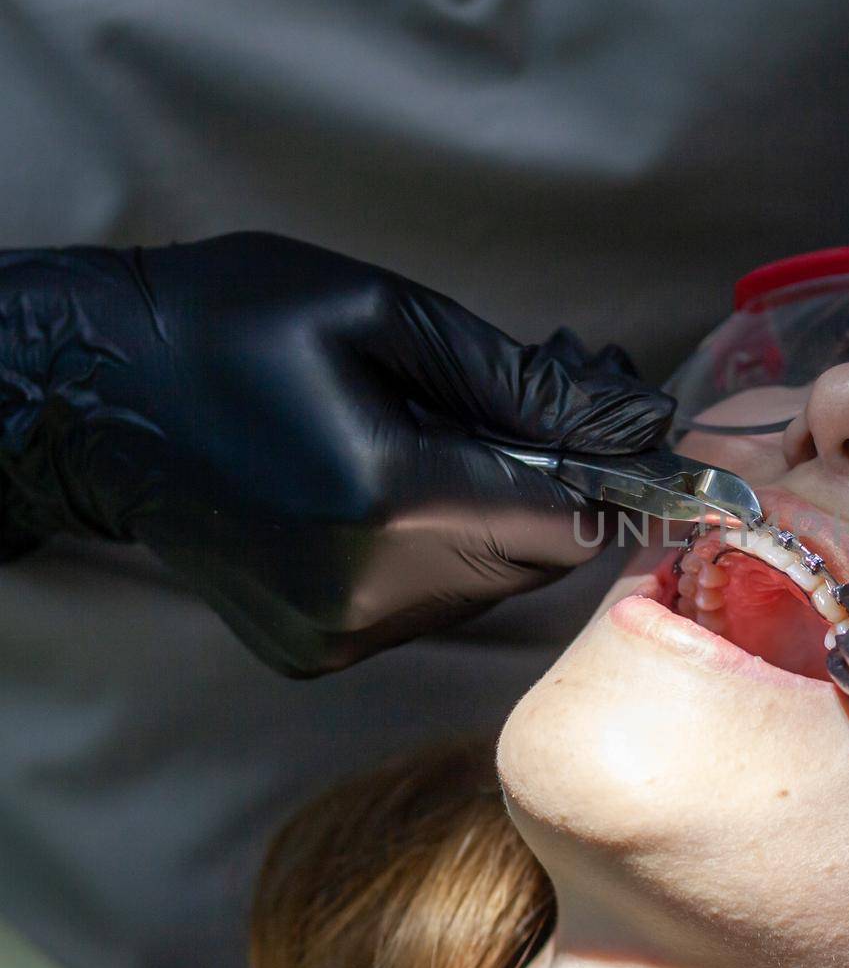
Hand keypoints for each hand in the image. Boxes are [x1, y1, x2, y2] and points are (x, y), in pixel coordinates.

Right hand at [0, 232, 673, 675]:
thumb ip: (520, 383)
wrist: (96, 400)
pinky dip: (447, 550)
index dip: (617, 478)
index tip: (628, 426)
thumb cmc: (229, 325)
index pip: (568, 522)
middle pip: (536, 559)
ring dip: (504, 515)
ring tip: (460, 432)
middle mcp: (366, 590)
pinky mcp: (317, 652)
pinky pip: (432, 605)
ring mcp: (337, 634)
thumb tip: (633, 421)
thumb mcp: (382, 315)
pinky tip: (406, 487)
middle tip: (547, 401)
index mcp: (387, 498)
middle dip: (560, 483)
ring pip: (490, 586)